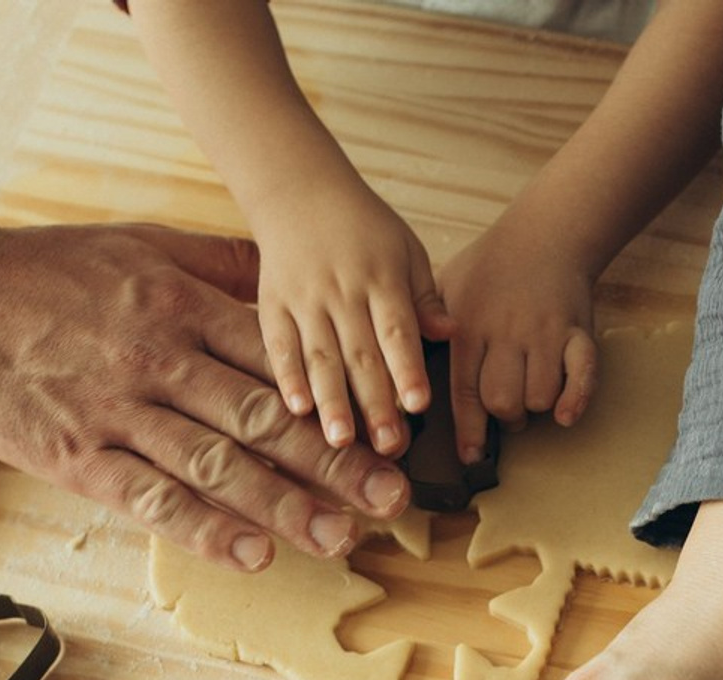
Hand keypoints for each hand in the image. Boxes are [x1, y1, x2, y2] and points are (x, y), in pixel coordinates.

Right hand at [0, 219, 414, 567]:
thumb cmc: (60, 273)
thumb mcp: (148, 247)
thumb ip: (223, 267)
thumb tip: (293, 278)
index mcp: (186, 308)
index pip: (281, 359)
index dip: (341, 398)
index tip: (389, 431)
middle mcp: (164, 360)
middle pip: (265, 417)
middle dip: (335, 462)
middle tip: (392, 498)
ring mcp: (123, 411)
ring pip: (218, 464)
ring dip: (285, 505)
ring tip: (340, 539)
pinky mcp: (83, 458)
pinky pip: (153, 499)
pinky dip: (205, 530)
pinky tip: (254, 557)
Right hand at [254, 175, 452, 453]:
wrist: (298, 190)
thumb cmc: (364, 229)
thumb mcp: (405, 250)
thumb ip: (425, 298)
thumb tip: (451, 332)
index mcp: (381, 278)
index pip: (397, 331)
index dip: (408, 368)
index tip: (419, 404)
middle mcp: (342, 292)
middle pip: (361, 355)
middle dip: (376, 403)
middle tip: (390, 445)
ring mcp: (304, 301)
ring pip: (320, 358)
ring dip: (332, 402)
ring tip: (342, 441)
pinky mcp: (272, 306)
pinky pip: (279, 346)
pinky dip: (287, 378)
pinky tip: (297, 409)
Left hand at [438, 213, 597, 460]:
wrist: (546, 233)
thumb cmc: (489, 268)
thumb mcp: (445, 288)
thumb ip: (428, 328)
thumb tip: (402, 371)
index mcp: (469, 327)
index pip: (463, 390)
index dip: (468, 429)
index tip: (469, 456)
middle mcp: (506, 332)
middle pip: (503, 401)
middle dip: (504, 418)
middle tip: (505, 412)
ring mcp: (545, 332)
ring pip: (539, 396)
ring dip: (535, 407)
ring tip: (530, 395)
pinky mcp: (578, 331)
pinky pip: (582, 374)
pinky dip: (575, 399)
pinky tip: (564, 414)